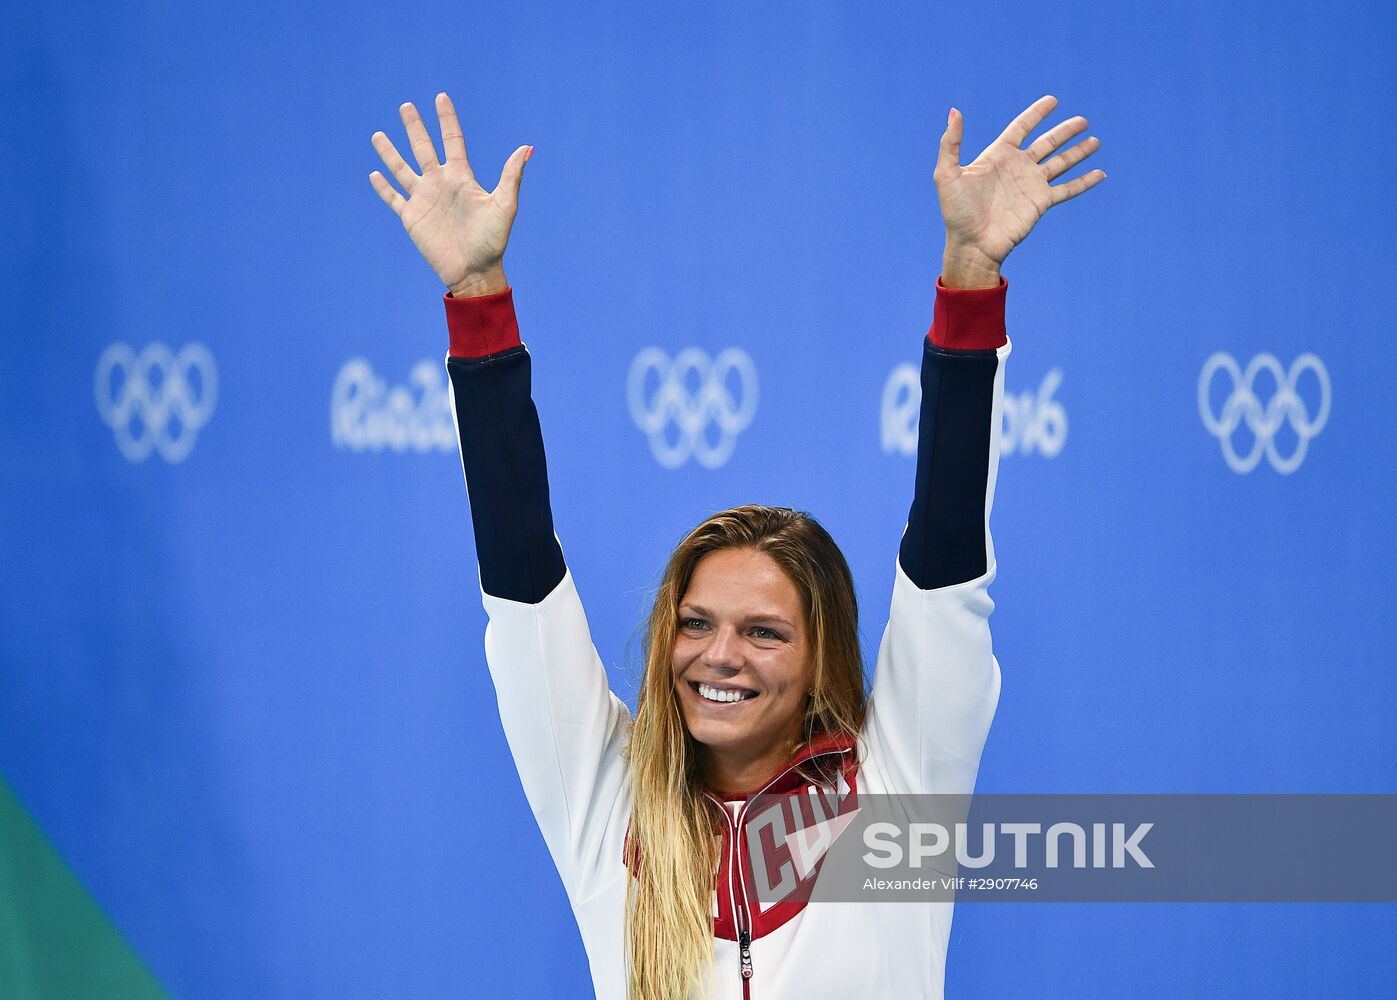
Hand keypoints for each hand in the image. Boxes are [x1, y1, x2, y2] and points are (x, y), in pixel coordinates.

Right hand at [369, 92, 531, 296]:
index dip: (446, 119)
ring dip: (390, 153)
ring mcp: (424, 199)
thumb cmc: (493, 241)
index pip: (452, 140)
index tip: (441, 97)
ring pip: (402, 169)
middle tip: (406, 106)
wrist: (474, 271)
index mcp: (461, 177)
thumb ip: (511, 176)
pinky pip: (393, 198)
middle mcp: (440, 183)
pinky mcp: (411, 217)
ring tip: (378, 135)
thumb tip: (526, 148)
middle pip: (423, 148)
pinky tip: (374, 174)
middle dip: (415, 127)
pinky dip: (383, 187)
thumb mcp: (504, 206)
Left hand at [935, 96, 1104, 286]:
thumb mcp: (947, 175)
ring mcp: (1031, 185)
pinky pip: (1067, 189)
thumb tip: (955, 111)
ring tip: (1095, 140)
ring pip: (1061, 162)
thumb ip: (951, 142)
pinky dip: (1084, 182)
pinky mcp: (1041, 203)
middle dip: (1065, 131)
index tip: (1053, 100)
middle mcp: (1018, 167)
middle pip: (1047, 142)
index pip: (1021, 128)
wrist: (972, 244)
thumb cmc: (956, 212)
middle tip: (1083, 120)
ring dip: (1079, 152)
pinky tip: (1100, 173)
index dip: (1036, 114)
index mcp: (998, 156)